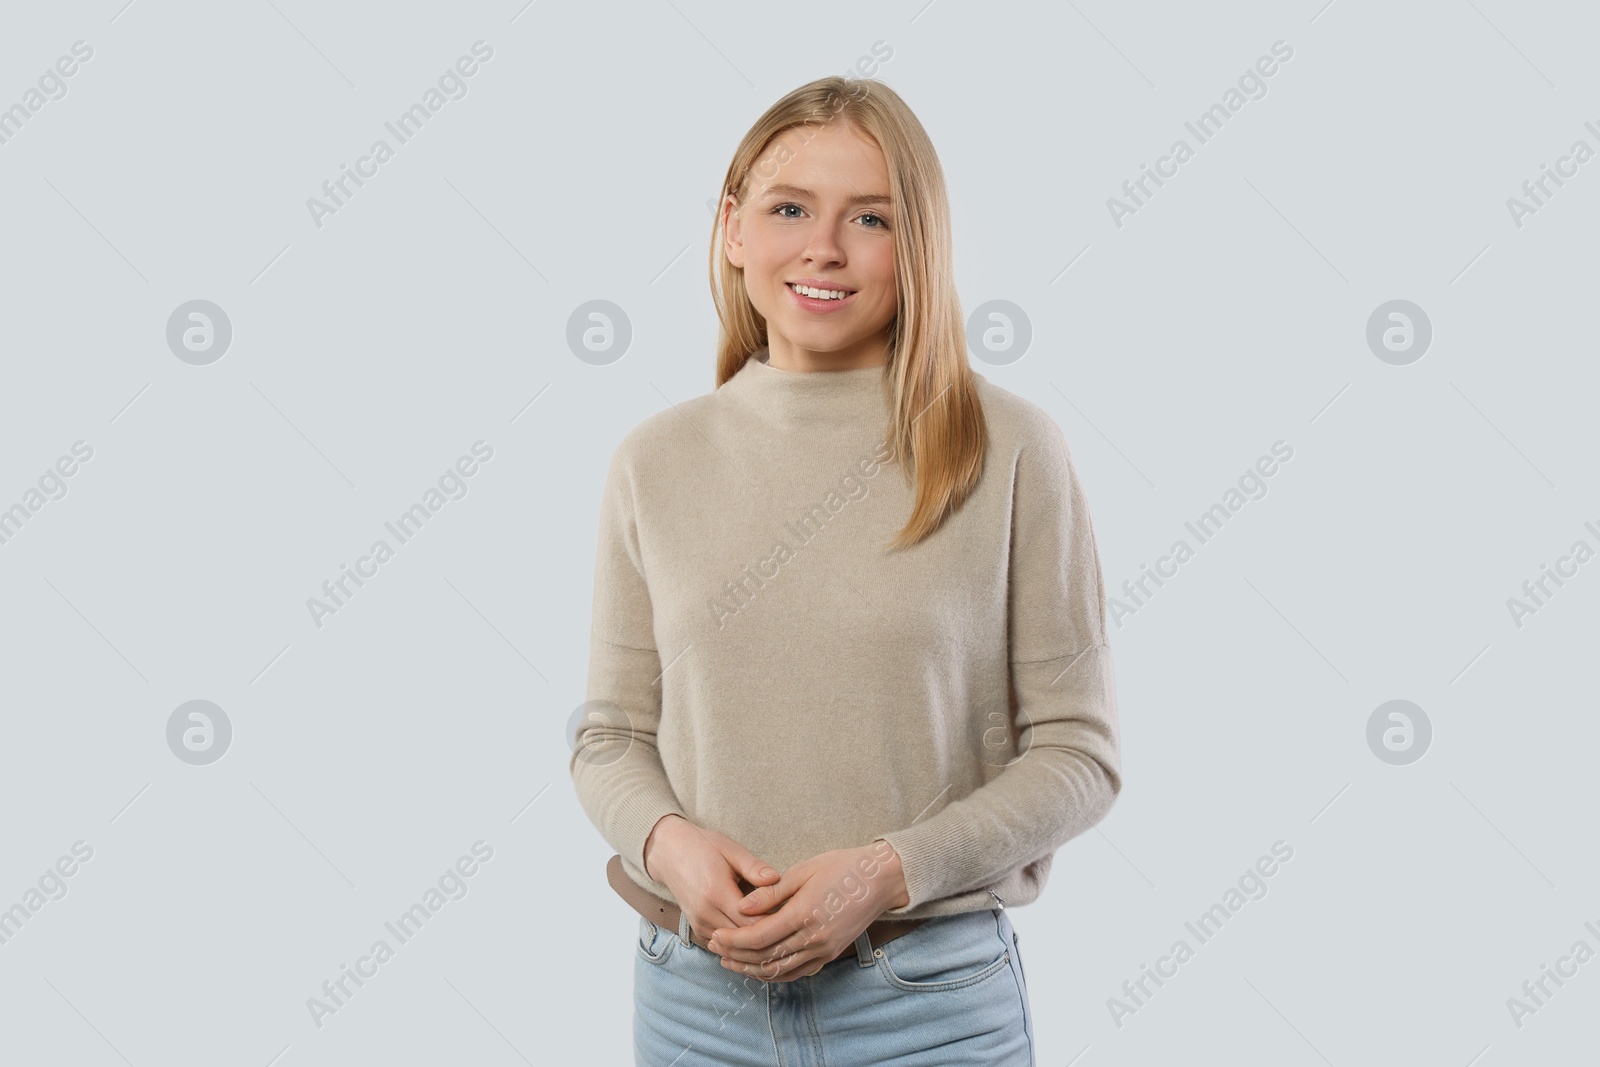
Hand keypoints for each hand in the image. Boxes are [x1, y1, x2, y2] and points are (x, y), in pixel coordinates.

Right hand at [643, 815, 782, 945]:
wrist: (668, 852)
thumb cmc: (704, 846)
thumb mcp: (731, 850)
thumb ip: (754, 867)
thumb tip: (776, 879)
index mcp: (716, 893)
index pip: (752, 922)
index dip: (775, 922)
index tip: (793, 916)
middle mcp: (706, 913)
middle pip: (744, 939)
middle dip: (768, 936)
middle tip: (791, 929)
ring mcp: (699, 923)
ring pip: (734, 946)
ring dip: (754, 943)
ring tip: (778, 933)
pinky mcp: (697, 928)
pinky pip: (723, 945)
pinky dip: (740, 943)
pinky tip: (757, 935)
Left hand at [707, 840, 908, 982]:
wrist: (880, 880)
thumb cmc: (841, 867)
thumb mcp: (803, 871)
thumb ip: (770, 894)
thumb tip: (741, 908)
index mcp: (804, 914)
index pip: (759, 937)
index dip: (734, 940)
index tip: (716, 935)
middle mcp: (814, 938)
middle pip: (766, 958)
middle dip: (737, 956)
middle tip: (716, 948)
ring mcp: (824, 950)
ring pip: (780, 971)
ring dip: (752, 969)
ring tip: (731, 962)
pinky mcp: (830, 954)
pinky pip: (797, 972)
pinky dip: (776, 974)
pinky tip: (760, 968)